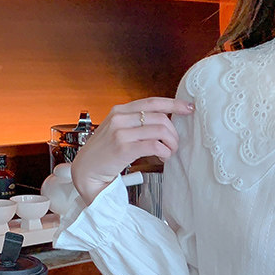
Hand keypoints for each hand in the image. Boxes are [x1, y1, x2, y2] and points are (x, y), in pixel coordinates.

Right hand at [70, 96, 194, 204]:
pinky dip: (164, 152)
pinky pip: (154, 145)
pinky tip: (163, 158)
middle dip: (173, 132)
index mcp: (120, 111)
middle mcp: (120, 117)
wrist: (86, 171)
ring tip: (169, 153)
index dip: (173, 104)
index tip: (189, 108)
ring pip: (160, 130)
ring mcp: (121, 132)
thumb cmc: (105, 154)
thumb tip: (164, 123)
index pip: (152, 102)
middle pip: (160, 117)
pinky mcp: (123, 147)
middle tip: (175, 145)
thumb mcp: (118, 132)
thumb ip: (136, 124)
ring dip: (171, 144)